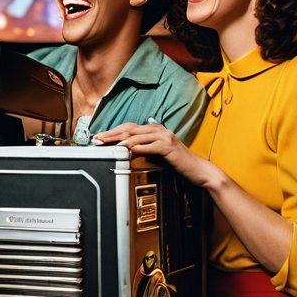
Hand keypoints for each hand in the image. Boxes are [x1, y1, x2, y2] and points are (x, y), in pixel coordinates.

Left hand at [92, 122, 214, 186]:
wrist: (198, 170)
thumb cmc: (177, 162)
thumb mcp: (157, 152)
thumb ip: (144, 147)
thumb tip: (126, 149)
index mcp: (155, 128)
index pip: (130, 127)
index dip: (114, 131)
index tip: (100, 136)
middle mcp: (159, 129)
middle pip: (130, 129)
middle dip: (112, 134)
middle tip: (98, 139)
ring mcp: (164, 136)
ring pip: (137, 135)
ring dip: (120, 140)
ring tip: (107, 144)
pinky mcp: (168, 146)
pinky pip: (148, 145)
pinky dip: (136, 148)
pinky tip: (126, 151)